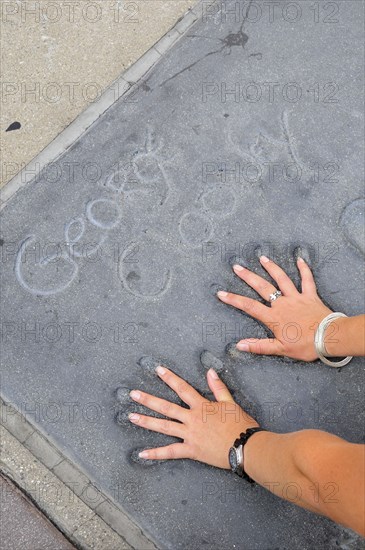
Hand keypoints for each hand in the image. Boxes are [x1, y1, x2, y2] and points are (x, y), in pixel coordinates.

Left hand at [128, 366, 257, 467]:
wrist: (246, 447)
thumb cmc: (241, 424)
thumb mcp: (230, 402)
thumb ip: (218, 387)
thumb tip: (210, 371)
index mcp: (201, 406)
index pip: (182, 388)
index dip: (169, 378)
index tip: (158, 370)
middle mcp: (192, 419)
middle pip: (166, 407)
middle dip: (148, 399)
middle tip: (132, 394)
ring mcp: (190, 435)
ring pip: (164, 427)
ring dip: (146, 421)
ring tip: (131, 416)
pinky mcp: (191, 450)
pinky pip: (170, 452)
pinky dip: (156, 453)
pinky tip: (142, 453)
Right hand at [217, 256, 331, 360]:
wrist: (329, 337)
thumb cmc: (305, 345)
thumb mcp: (280, 349)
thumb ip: (259, 346)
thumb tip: (239, 345)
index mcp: (273, 317)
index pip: (249, 306)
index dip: (233, 299)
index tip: (221, 293)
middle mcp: (282, 303)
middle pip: (262, 287)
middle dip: (248, 276)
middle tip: (237, 267)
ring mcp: (296, 297)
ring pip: (282, 279)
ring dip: (271, 267)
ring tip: (262, 258)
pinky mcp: (310, 295)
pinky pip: (307, 279)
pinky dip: (304, 269)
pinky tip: (300, 259)